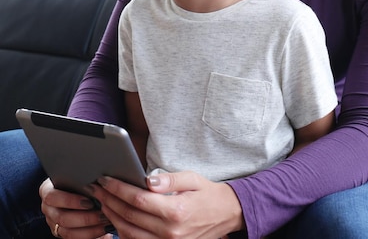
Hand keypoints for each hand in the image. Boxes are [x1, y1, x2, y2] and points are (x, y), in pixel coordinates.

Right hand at [39, 178, 113, 237]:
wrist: (72, 187)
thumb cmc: (76, 178)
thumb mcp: (75, 175)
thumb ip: (81, 179)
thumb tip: (95, 183)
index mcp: (46, 191)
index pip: (53, 197)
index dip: (71, 201)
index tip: (89, 201)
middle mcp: (47, 208)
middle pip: (62, 217)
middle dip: (84, 218)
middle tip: (102, 214)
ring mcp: (53, 222)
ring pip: (68, 232)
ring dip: (89, 229)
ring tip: (105, 222)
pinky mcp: (61, 232)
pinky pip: (74, 238)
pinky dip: (90, 235)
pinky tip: (103, 230)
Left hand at [89, 170, 243, 238]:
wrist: (226, 215)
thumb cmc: (207, 193)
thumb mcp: (192, 179)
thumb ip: (169, 179)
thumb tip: (147, 179)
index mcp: (176, 211)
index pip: (138, 200)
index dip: (119, 189)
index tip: (106, 179)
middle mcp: (170, 232)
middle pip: (129, 217)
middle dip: (110, 200)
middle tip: (97, 187)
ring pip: (129, 234)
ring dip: (112, 217)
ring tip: (103, 200)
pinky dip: (122, 231)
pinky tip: (115, 217)